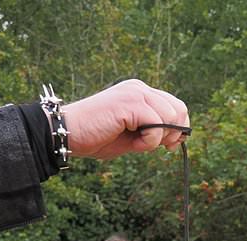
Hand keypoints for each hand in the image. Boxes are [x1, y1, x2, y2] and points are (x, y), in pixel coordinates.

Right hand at [63, 79, 188, 159]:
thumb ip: (154, 132)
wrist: (67, 134)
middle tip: (158, 147)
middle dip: (173, 133)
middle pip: (178, 109)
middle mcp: (139, 88)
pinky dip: (149, 142)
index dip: (179, 126)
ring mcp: (135, 93)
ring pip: (170, 117)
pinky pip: (156, 126)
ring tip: (137, 144)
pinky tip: (132, 144)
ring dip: (157, 139)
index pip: (176, 105)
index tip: (170, 145)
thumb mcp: (133, 136)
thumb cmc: (97, 137)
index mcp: (140, 93)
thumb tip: (179, 136)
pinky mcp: (130, 103)